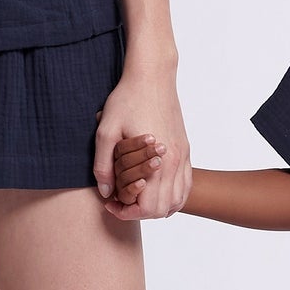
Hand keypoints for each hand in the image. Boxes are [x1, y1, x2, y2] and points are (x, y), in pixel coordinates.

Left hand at [94, 68, 189, 218]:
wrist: (153, 77)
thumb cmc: (127, 100)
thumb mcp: (106, 131)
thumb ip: (103, 165)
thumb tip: (106, 193)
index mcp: (156, 162)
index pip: (148, 207)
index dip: (127, 213)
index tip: (111, 204)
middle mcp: (174, 163)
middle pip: (164, 209)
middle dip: (140, 212)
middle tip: (121, 202)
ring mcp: (183, 157)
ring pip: (178, 200)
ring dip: (158, 206)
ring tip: (137, 197)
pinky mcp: (186, 150)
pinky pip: (186, 185)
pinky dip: (173, 195)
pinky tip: (155, 189)